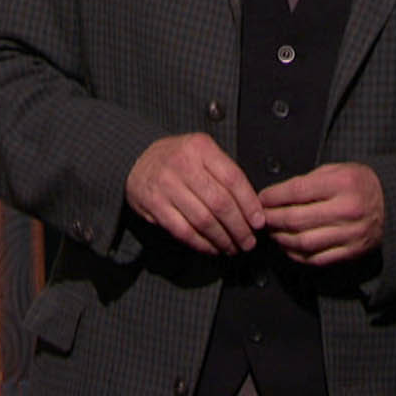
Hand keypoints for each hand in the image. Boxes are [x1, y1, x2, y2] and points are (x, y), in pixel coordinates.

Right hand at [125, 133, 263, 254]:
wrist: (137, 159)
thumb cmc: (178, 158)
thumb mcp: (201, 151)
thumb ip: (224, 172)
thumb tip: (252, 207)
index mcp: (200, 147)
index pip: (233, 179)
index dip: (249, 204)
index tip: (259, 221)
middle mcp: (183, 164)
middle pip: (220, 203)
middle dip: (239, 227)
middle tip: (248, 241)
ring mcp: (166, 185)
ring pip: (203, 220)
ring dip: (222, 239)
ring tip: (233, 247)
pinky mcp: (154, 205)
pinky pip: (183, 231)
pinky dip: (201, 244)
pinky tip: (212, 248)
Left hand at [258, 162, 383, 264]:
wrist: (392, 205)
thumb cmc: (359, 184)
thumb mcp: (337, 170)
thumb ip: (308, 181)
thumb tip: (275, 196)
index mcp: (343, 183)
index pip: (297, 191)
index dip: (274, 196)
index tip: (262, 198)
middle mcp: (348, 210)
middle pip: (297, 219)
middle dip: (272, 219)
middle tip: (261, 217)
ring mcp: (350, 234)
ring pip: (304, 242)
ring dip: (281, 238)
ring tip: (272, 232)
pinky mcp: (351, 252)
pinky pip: (316, 258)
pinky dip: (296, 254)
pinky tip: (288, 246)